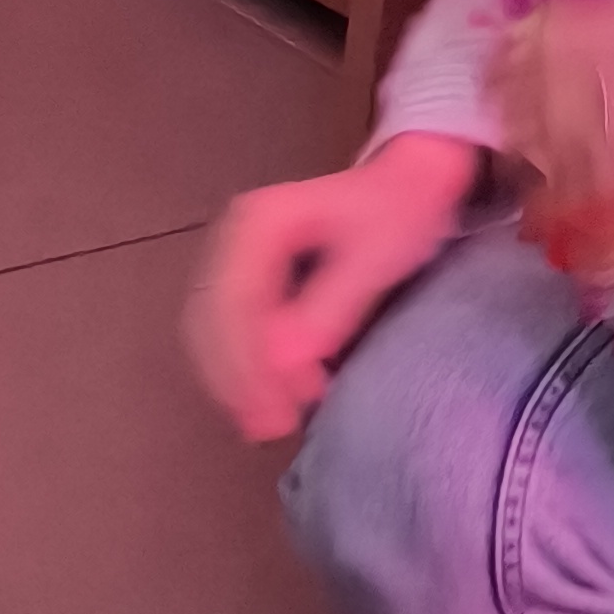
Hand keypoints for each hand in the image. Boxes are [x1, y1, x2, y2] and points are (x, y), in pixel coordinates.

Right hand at [186, 133, 475, 444]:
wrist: (405, 185)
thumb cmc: (396, 215)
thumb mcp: (374, 260)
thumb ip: (329, 308)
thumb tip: (284, 365)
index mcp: (259, 221)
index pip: (233, 301)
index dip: (246, 363)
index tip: (272, 411)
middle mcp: (232, 235)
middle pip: (209, 317)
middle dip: (234, 378)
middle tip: (269, 428)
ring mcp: (232, 255)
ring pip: (209, 327)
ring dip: (233, 379)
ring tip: (269, 422)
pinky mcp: (242, 276)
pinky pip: (224, 327)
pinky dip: (240, 366)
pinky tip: (268, 398)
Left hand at [491, 0, 613, 276]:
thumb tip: (591, 37)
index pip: (552, 42)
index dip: (516, 66)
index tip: (500, 79)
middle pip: (552, 110)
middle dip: (524, 132)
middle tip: (517, 150)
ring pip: (581, 177)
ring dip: (552, 195)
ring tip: (542, 209)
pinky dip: (605, 245)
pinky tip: (588, 254)